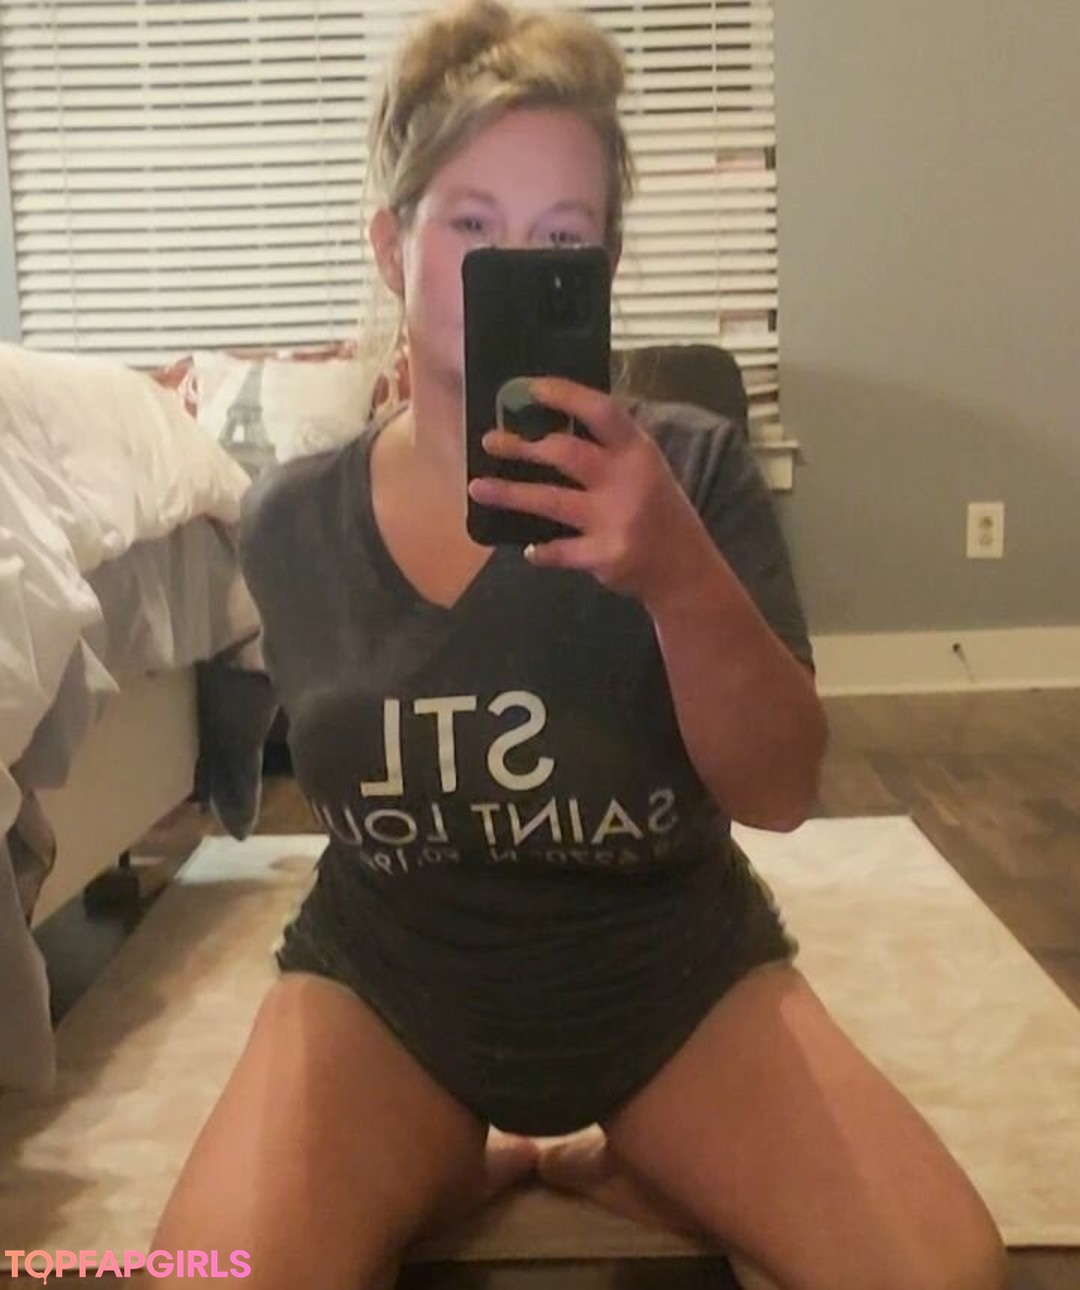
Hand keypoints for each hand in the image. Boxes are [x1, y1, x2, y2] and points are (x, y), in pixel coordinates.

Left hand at [467, 377, 714, 606]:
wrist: (687, 571)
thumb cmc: (659, 512)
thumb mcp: (646, 469)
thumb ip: (609, 450)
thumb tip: (548, 428)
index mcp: (638, 451)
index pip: (599, 411)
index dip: (563, 395)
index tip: (527, 389)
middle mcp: (627, 480)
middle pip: (565, 452)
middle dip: (521, 446)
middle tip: (489, 442)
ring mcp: (615, 519)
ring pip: (549, 500)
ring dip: (509, 493)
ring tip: (477, 488)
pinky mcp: (605, 555)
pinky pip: (559, 550)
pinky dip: (540, 551)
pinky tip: (529, 550)